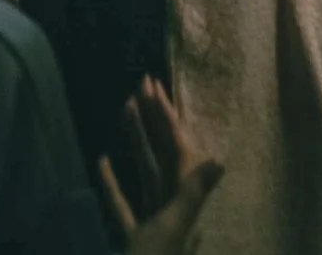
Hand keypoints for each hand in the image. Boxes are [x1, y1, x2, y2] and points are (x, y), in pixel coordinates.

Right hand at [99, 80, 221, 251]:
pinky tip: (102, 161)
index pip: (179, 153)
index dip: (167, 119)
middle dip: (153, 121)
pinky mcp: (134, 242)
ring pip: (146, 175)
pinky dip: (114, 183)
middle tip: (141, 83)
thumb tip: (219, 159)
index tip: (153, 87)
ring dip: (136, 142)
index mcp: (182, 208)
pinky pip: (124, 206)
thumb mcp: (171, 232)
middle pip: (164, 158)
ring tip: (124, 107)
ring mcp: (153, 228)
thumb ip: (192, 196)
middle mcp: (172, 213)